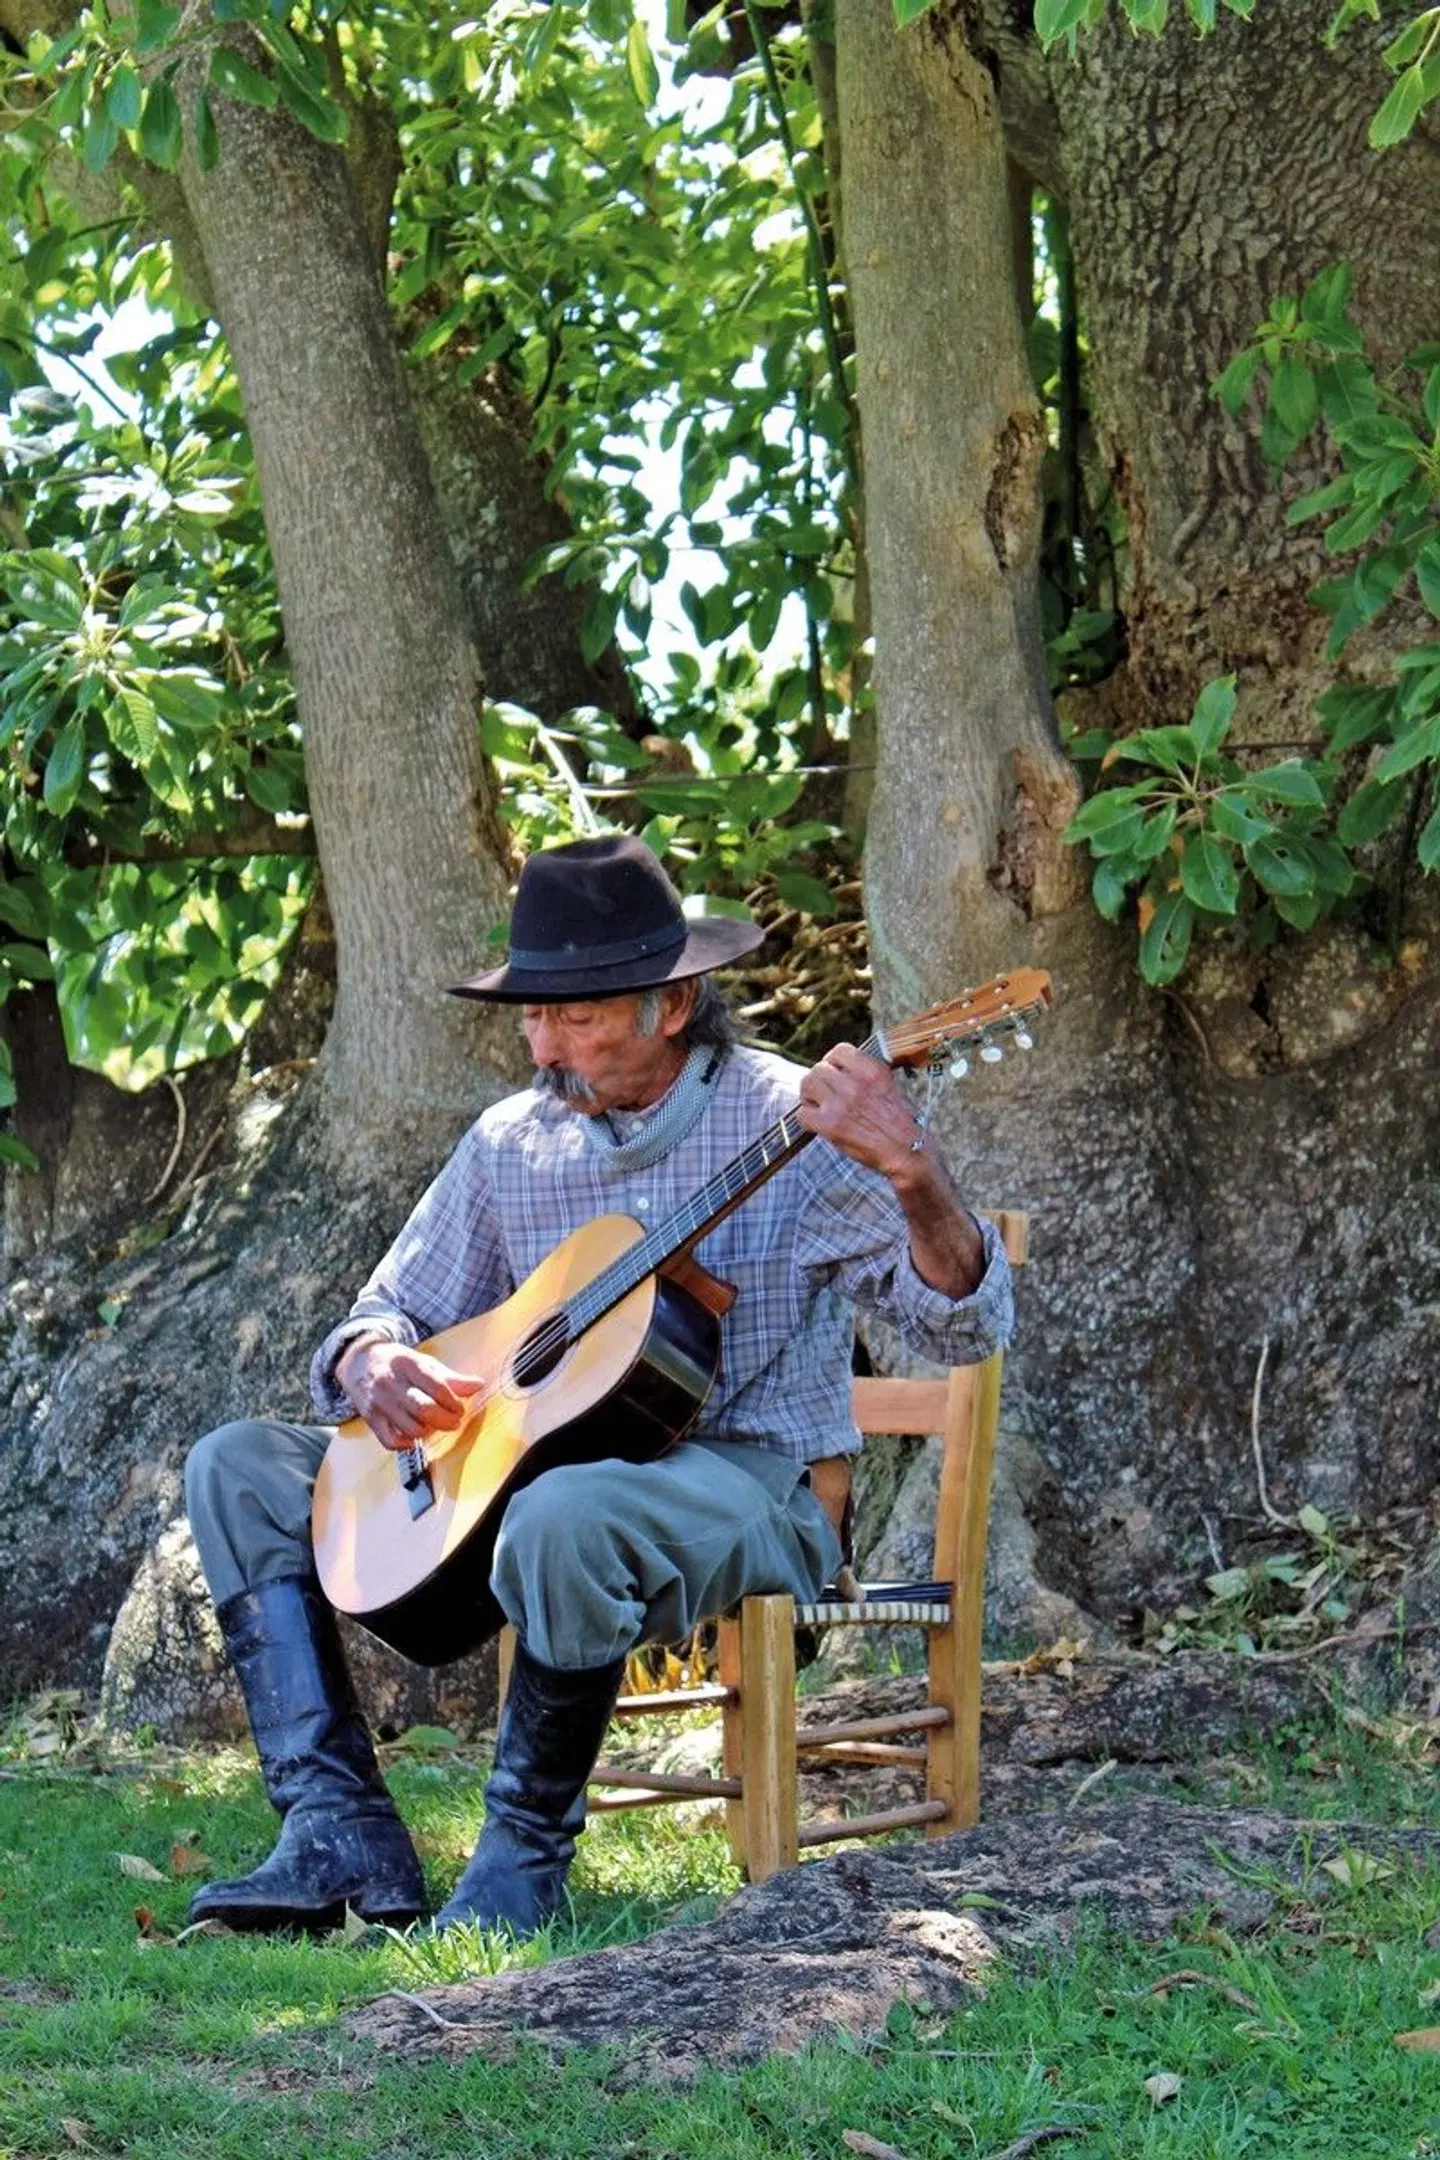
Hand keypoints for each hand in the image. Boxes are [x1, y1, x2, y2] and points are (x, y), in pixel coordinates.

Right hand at [338, 1338, 485, 1452]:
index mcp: (408, 1365)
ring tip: (434, 1425)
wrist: (358, 1362)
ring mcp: (379, 1403)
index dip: (453, 1402)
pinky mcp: (370, 1419)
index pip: (436, 1386)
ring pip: (410, 1428)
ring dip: (428, 1431)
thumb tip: (478, 1385)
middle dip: (445, 1420)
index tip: (460, 1408)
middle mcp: (391, 1383)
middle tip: (453, 1421)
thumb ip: (450, 1377)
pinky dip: (406, 1444)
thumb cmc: (397, 1363)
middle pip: (424, 1409)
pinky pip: (390, 1441)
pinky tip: (414, 1436)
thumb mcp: (423, 1362)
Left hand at [794, 1043, 928, 1181]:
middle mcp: (856, 1083)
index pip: (840, 1051)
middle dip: (819, 1080)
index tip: (834, 1072)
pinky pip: (803, 1114)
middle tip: (822, 1093)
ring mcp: (841, 1103)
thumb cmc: (901, 1122)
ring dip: (809, 1096)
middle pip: (819, 1068)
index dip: (833, 1062)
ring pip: (807, 1084)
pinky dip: (807, 1119)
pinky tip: (817, 1124)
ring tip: (817, 1106)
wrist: (907, 1152)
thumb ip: (866, 1074)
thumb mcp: (890, 1086)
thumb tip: (841, 1069)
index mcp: (873, 1071)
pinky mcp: (831, 1125)